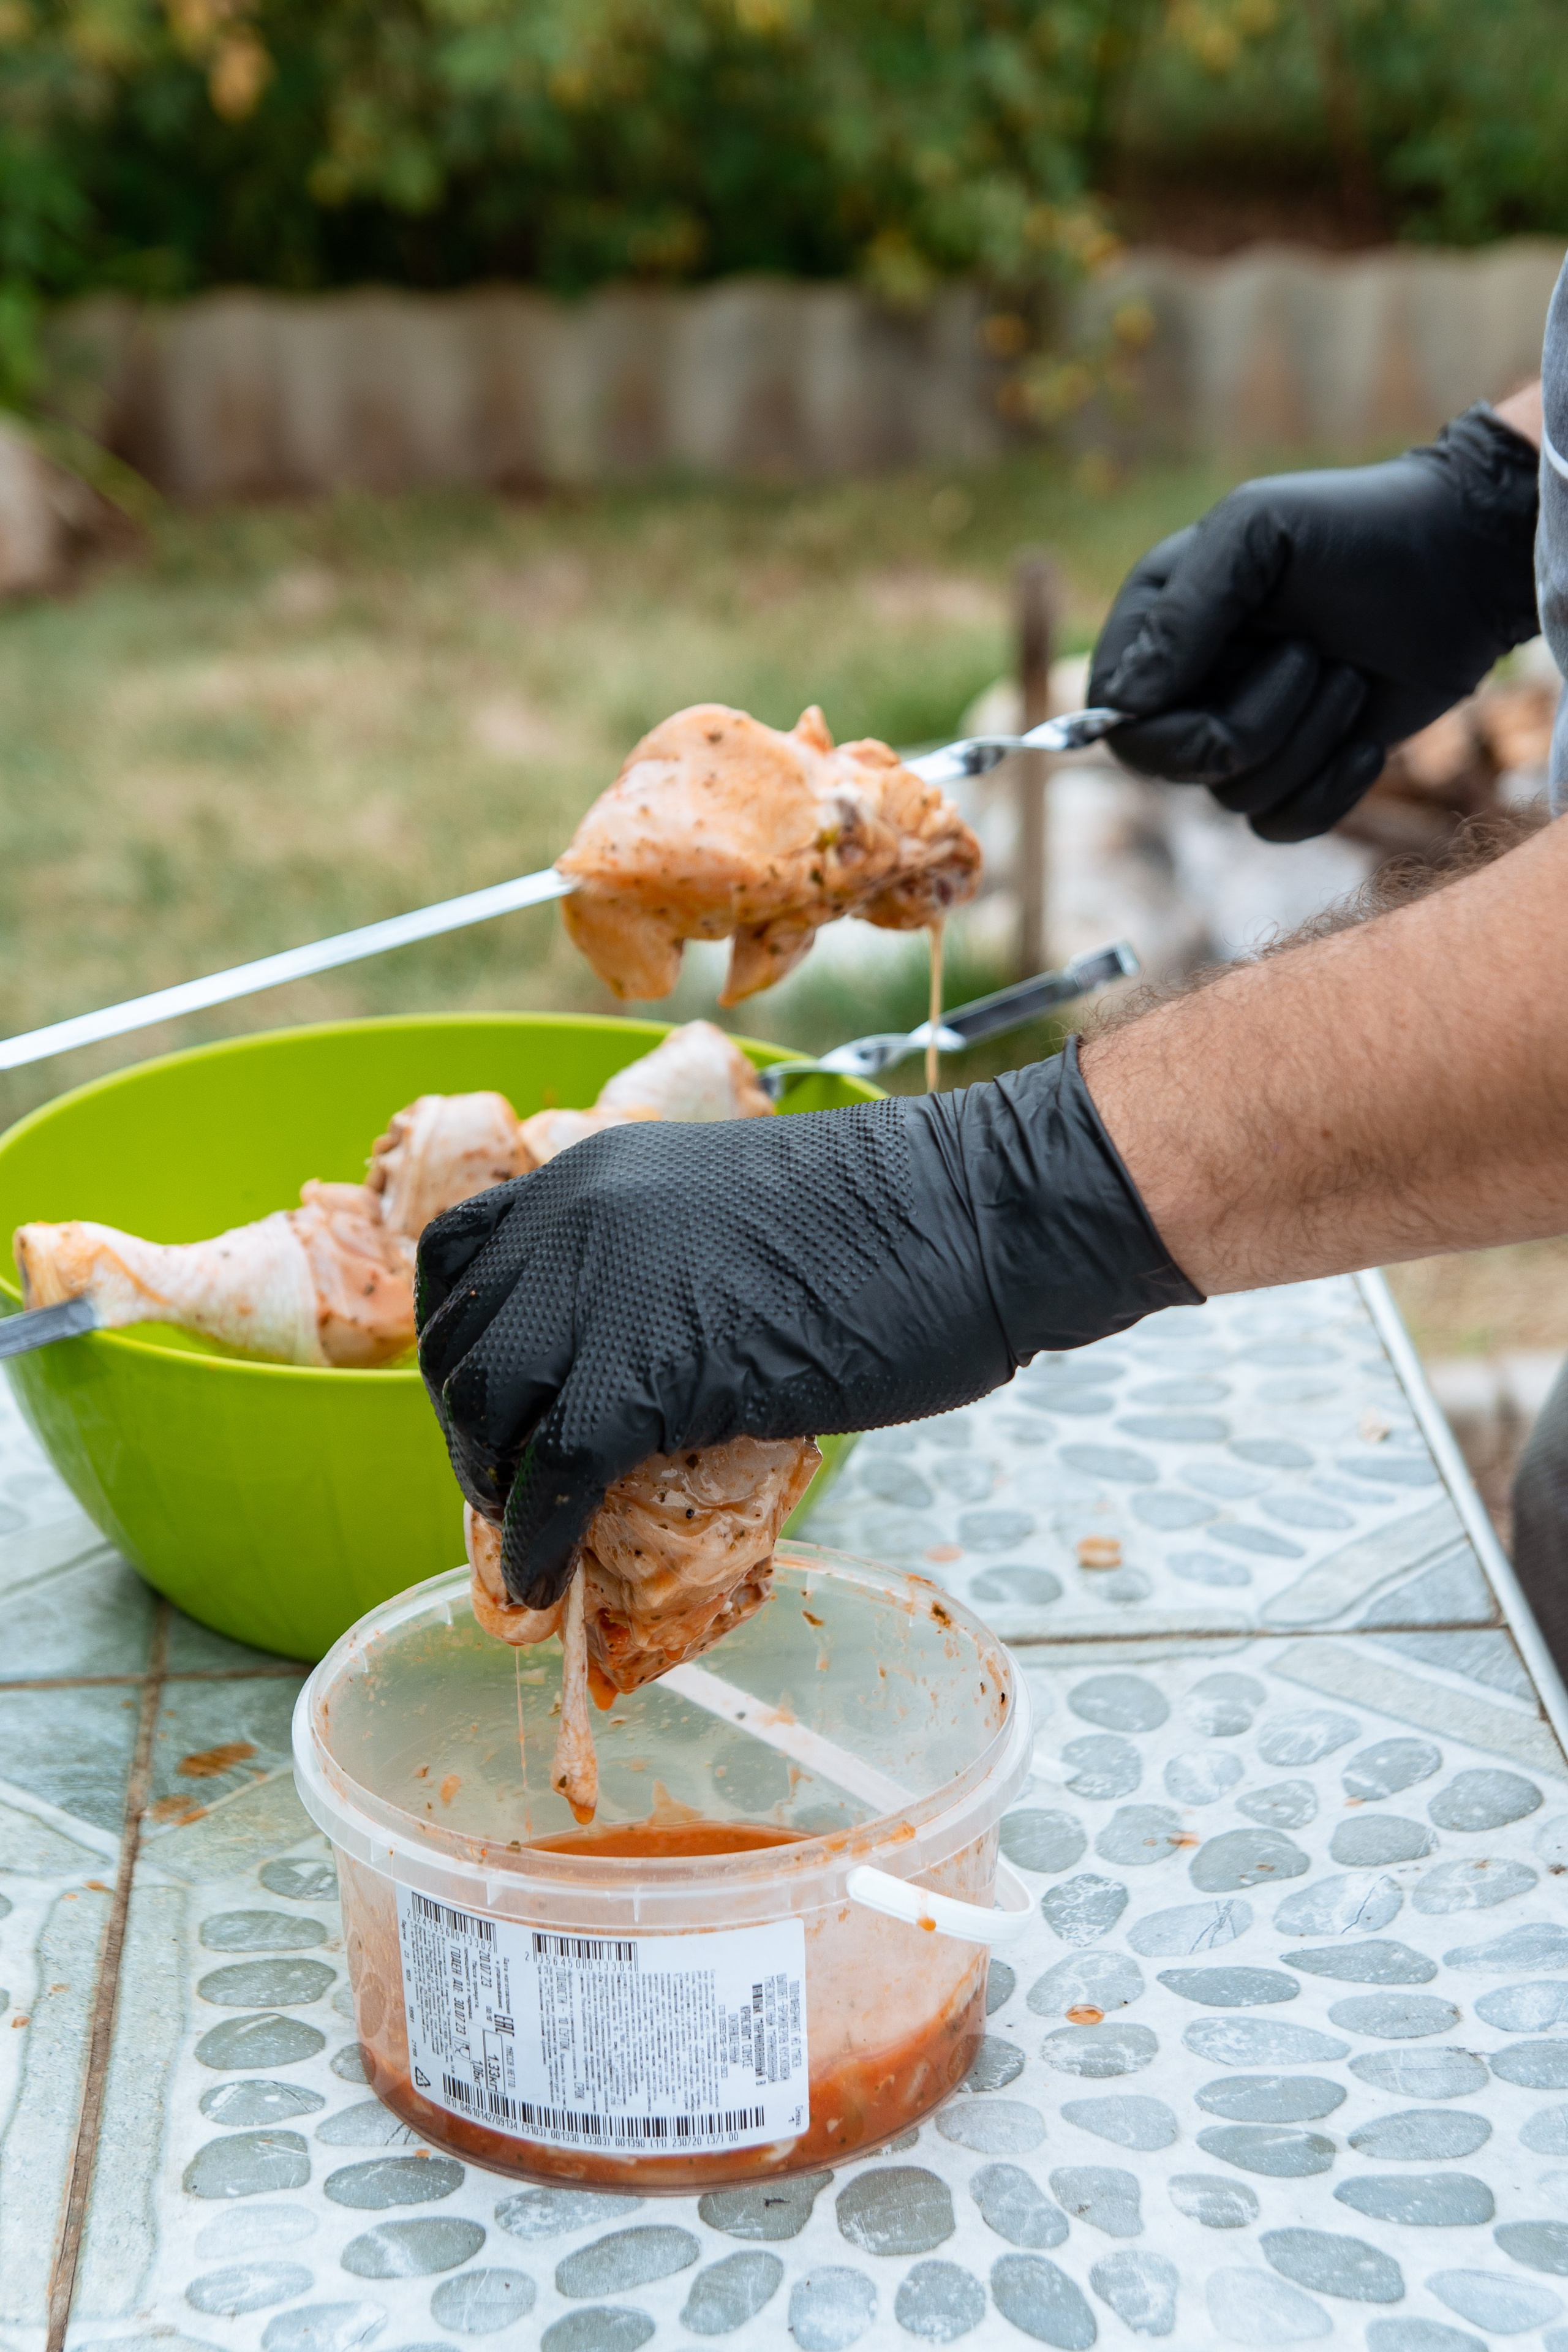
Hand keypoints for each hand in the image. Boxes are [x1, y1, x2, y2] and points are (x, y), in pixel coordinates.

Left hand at [415, 1045, 1196, 1608]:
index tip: (494, 1406)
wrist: (973, 1212)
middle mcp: (571, 1220)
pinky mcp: (644, 1374)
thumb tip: (635, 1368)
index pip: (458, 1259)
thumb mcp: (731, 1220)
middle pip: (457, 1345)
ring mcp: (600, 1293)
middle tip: (515, 1492)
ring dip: (492, 1491)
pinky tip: (548, 1586)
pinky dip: (533, 1543)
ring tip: (531, 1541)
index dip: (461, 1345)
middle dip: (471, 1433)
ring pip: (484, 1409)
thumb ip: (661, 1271)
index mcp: (593, 1172)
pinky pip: (549, 1476)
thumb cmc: (895, 1221)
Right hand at [1089, 405, 1539, 841]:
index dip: (1160, 721)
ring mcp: (1243, 732)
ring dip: (1308, 739)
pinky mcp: (1297, 772)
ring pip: (1235, 796)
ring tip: (1349, 674)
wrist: (1462, 564)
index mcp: (1160, 626)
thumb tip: (1123, 707)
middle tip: (1308, 657)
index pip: (1115, 714)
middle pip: (1170, 765)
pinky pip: (1281, 825)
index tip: (1221, 676)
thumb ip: (1181, 612)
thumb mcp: (1255, 532)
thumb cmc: (1357, 530)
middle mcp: (1191, 686)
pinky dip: (1331, 789)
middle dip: (1249, 726)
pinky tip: (1366, 737)